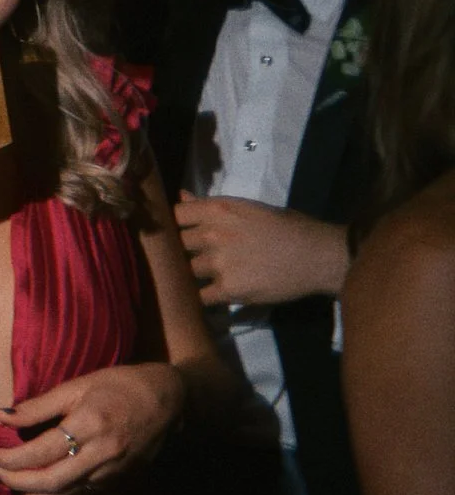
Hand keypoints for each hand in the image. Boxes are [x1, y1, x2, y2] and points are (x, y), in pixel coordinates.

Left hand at [0, 362, 185, 494]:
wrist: (170, 401)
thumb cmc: (120, 386)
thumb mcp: (77, 385)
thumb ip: (39, 405)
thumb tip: (1, 416)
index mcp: (89, 424)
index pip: (40, 452)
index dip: (11, 459)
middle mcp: (103, 454)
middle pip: (51, 481)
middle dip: (17, 483)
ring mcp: (116, 473)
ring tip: (14, 486)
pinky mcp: (124, 484)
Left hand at [174, 192, 348, 306]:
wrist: (318, 255)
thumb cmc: (288, 227)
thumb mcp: (249, 207)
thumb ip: (211, 206)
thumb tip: (182, 196)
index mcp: (218, 210)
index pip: (175, 215)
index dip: (177, 225)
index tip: (183, 232)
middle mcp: (213, 234)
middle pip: (178, 245)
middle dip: (186, 251)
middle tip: (199, 257)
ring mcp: (219, 263)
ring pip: (187, 271)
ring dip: (197, 275)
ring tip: (212, 276)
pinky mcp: (229, 289)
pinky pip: (201, 296)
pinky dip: (205, 298)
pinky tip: (214, 294)